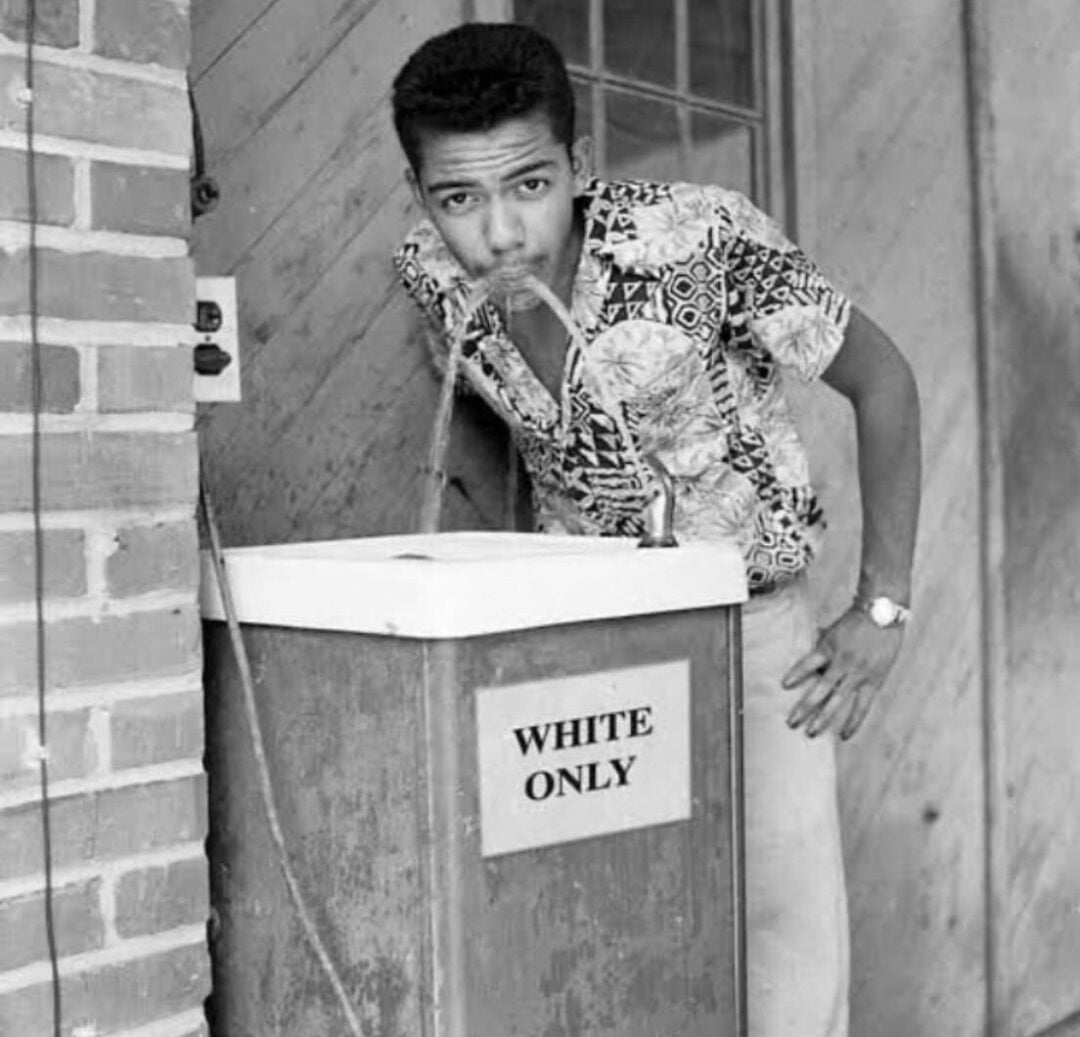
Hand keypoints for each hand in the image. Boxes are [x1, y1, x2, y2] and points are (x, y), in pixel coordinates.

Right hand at [781, 606, 903, 740]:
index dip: (852, 723)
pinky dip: (797, 674)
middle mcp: (857, 675)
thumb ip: (866, 673)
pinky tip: (786, 684)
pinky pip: (810, 664)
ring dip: (806, 707)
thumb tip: (848, 680)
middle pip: (835, 704)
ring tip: (793, 720)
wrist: (882, 611)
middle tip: (808, 734)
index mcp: (873, 681)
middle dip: (821, 721)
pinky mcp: (829, 647)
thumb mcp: (884, 660)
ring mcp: (842, 662)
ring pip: (820, 690)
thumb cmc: (885, 635)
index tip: (844, 737)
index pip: (861, 709)